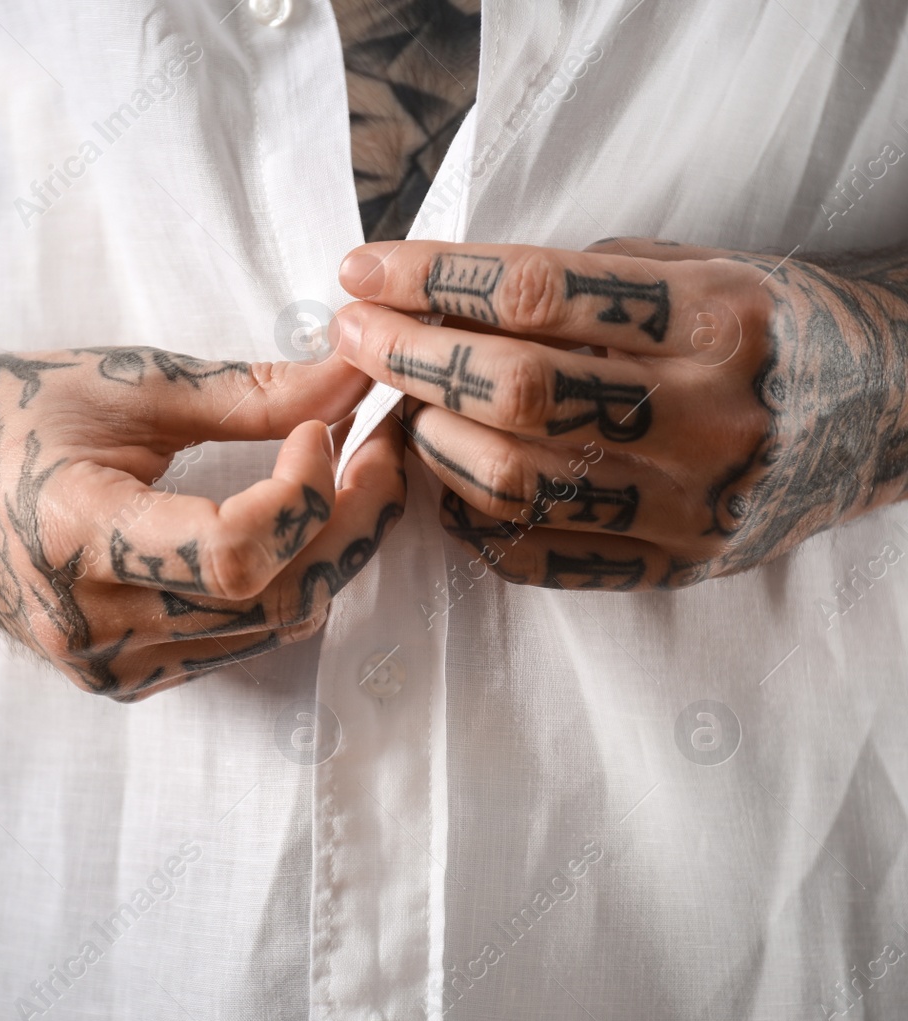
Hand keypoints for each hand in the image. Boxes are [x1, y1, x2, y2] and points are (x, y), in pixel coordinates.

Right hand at [0, 344, 405, 698]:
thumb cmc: (9, 414)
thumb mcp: (126, 384)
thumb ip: (250, 392)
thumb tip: (359, 375)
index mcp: (72, 534)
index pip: (233, 554)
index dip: (305, 493)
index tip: (324, 429)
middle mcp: (88, 624)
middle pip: (275, 601)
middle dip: (351, 525)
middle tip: (380, 450)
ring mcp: (104, 665)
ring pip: (272, 631)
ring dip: (329, 555)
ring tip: (342, 478)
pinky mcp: (121, 679)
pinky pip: (238, 644)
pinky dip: (283, 585)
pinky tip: (288, 528)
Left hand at [332, 237, 907, 589]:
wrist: (880, 415)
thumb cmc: (761, 326)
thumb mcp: (692, 269)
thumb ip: (579, 284)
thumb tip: (439, 291)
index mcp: (710, 320)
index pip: (535, 294)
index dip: (430, 279)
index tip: (362, 269)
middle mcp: (700, 415)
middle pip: (514, 391)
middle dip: (410, 356)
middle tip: (353, 332)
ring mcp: (685, 501)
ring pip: (513, 480)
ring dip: (429, 439)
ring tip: (402, 405)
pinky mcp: (670, 564)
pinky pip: (535, 552)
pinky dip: (468, 513)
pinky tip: (445, 475)